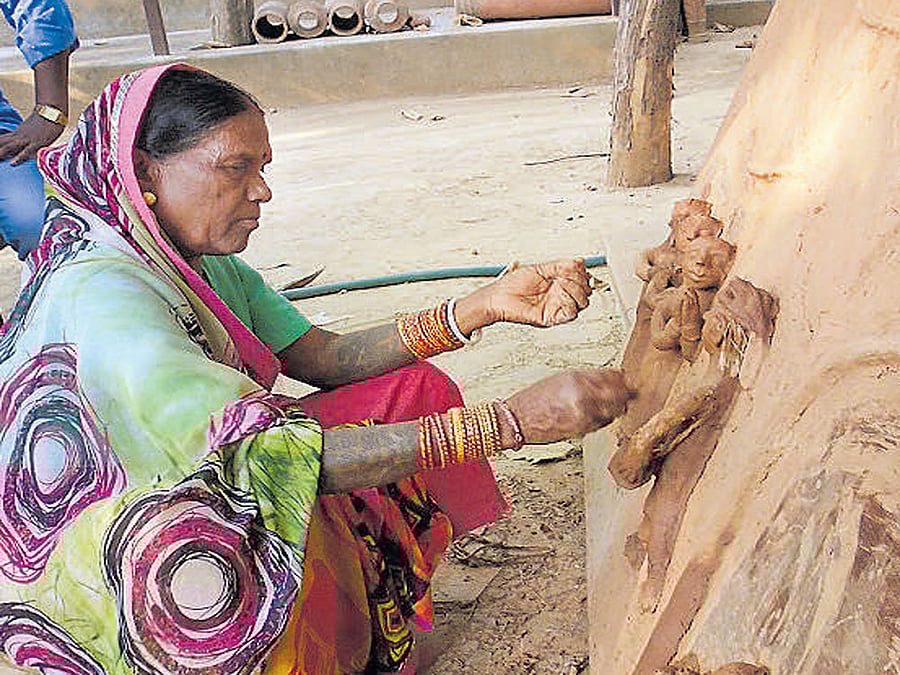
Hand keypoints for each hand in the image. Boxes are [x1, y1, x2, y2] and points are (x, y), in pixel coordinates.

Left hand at [0, 113, 64, 164]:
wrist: (52, 111)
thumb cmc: (45, 121)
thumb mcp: (31, 129)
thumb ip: (25, 137)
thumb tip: (21, 145)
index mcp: (16, 133)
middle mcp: (18, 136)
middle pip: (0, 144)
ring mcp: (26, 140)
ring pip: (8, 148)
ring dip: (0, 153)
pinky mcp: (36, 143)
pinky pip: (26, 152)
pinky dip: (19, 158)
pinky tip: (12, 164)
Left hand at [457, 259, 593, 332]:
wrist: (498, 297)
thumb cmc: (512, 285)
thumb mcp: (539, 269)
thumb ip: (560, 265)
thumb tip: (579, 262)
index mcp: (557, 285)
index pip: (582, 281)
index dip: (583, 273)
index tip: (576, 267)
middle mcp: (559, 297)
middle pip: (585, 292)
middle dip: (581, 281)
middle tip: (566, 276)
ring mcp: (556, 307)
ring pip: (582, 303)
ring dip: (576, 291)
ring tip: (561, 284)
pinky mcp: (551, 317)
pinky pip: (570, 314)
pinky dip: (570, 303)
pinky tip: (560, 294)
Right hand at [506, 368, 634, 443]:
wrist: (518, 419)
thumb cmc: (535, 399)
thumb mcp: (561, 379)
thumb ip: (587, 378)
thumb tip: (612, 378)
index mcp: (577, 378)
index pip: (613, 376)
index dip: (623, 378)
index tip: (626, 380)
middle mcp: (583, 394)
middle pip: (620, 394)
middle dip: (626, 394)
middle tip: (629, 394)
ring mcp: (584, 414)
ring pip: (614, 411)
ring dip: (615, 408)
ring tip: (606, 405)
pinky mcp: (583, 430)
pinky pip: (602, 423)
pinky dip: (603, 420)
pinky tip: (593, 415)